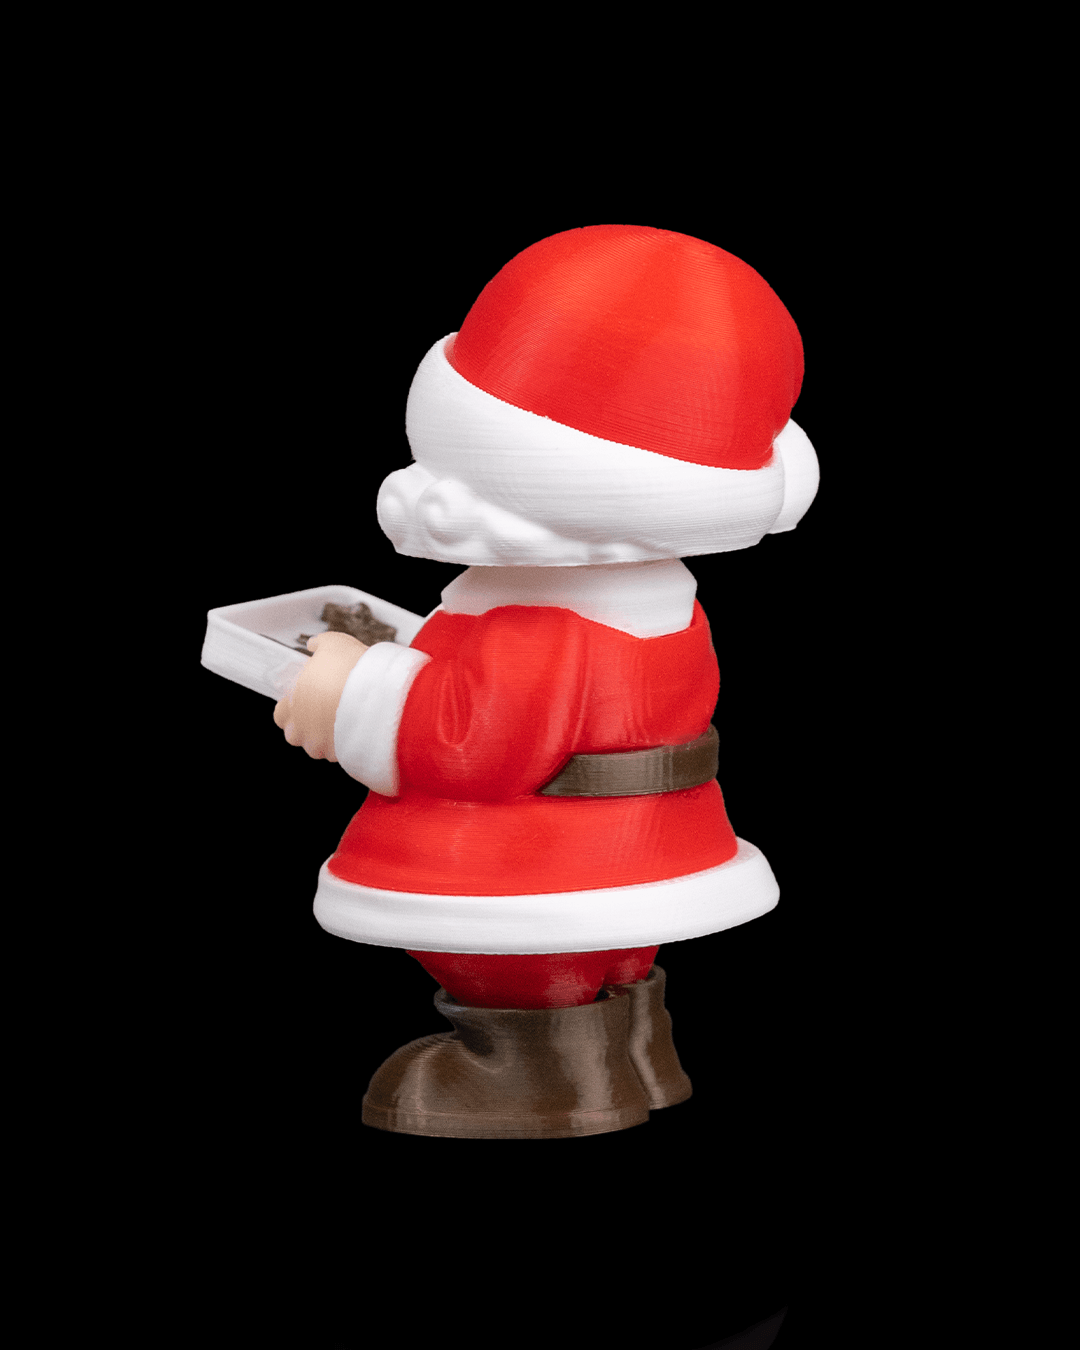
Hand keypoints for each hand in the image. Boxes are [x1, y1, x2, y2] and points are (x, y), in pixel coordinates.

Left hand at [273, 631, 367, 759]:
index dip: (291, 706)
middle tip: (323, 710)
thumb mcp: (333, 643)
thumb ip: (319, 645)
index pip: (280, 714)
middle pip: (295, 735)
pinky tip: (356, 727)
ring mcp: (321, 746)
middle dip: (306, 725)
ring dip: (325, 736)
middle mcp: (302, 729)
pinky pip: (338, 752)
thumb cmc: (353, 669)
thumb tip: (314, 645)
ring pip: (317, 746)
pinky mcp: (342, 756)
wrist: (381, 694)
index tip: (304, 697)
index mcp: (293, 704)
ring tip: (343, 719)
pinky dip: (344, 743)